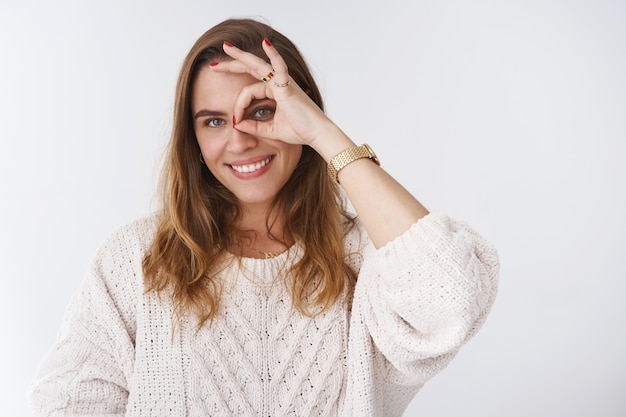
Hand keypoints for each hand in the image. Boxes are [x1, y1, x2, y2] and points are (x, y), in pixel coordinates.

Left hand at [210, 39, 332, 147]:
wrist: (316, 134)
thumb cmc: (300, 131)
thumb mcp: (271, 130)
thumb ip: (254, 126)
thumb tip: (236, 124)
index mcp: (275, 92)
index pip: (249, 92)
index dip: (238, 105)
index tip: (235, 121)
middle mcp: (278, 83)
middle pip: (250, 69)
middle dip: (232, 65)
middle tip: (213, 64)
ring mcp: (283, 82)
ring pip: (258, 65)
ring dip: (241, 56)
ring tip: (226, 48)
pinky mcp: (287, 85)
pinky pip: (279, 66)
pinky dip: (273, 54)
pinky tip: (266, 43)